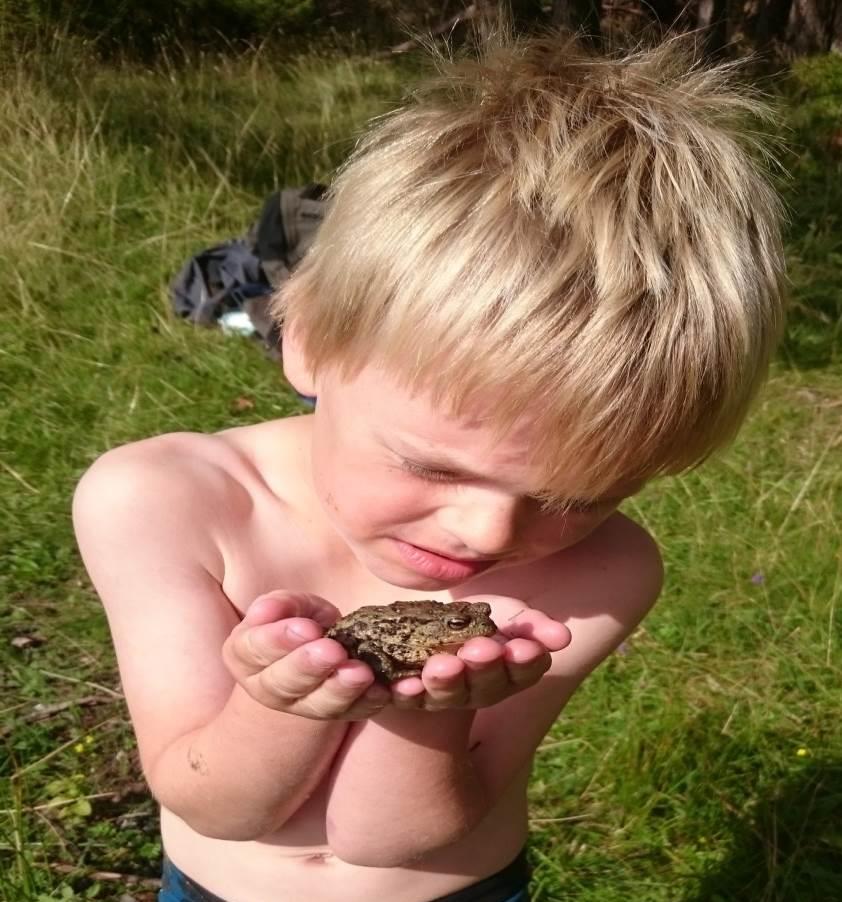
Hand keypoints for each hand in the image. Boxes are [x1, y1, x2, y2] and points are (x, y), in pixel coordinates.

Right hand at [222, 591, 389, 720]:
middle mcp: (271, 689)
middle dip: (310, 667)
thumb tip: (267, 610)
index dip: (279, 640)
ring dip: (342, 690)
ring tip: (360, 672)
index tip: (305, 628)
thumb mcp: (288, 605)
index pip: (257, 650)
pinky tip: (386, 690)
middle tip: (332, 652)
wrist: (321, 645)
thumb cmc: (298, 619)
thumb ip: (280, 606)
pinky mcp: (340, 712)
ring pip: (321, 705)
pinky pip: (355, 711)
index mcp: (247, 657)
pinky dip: (372, 701)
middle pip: (285, 684)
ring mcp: (305, 706)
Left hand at [389, 595, 570, 711]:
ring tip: (442, 665)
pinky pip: (409, 699)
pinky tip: (404, 684)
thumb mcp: (511, 617)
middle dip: (483, 667)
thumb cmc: (483, 622)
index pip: (524, 670)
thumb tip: (564, 637)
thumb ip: (536, 626)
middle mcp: (480, 691)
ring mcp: (445, 696)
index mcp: (512, 673)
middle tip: (480, 649)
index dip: (524, 660)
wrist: (434, 625)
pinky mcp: (412, 695)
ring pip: (448, 694)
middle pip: (485, 685)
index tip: (524, 647)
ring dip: (445, 682)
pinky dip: (407, 693)